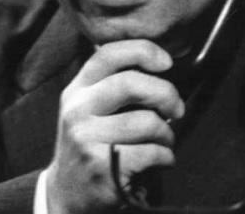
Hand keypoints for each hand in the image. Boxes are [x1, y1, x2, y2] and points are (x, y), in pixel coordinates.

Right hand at [47, 39, 184, 213]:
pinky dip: (166, 156)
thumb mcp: (89, 108)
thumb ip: (112, 84)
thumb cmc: (90, 144)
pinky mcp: (100, 166)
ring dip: (167, 132)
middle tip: (177, 109)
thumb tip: (159, 63)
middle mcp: (77, 109)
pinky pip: (151, 152)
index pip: (108, 54)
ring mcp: (85, 138)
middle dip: (166, 94)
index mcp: (77, 89)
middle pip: (130, 83)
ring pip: (146, 122)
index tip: (167, 62)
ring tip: (165, 141)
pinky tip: (161, 160)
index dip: (143, 51)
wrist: (67, 192)